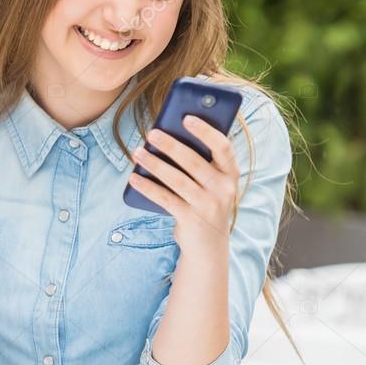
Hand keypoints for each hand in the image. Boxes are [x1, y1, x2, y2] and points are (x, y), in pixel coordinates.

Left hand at [128, 115, 239, 252]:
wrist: (209, 247)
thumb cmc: (206, 203)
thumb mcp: (211, 183)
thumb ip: (200, 161)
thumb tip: (169, 134)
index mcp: (231, 174)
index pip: (223, 147)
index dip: (206, 131)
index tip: (187, 117)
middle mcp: (224, 190)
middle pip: (194, 162)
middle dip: (171, 145)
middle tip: (152, 133)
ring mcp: (209, 206)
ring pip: (177, 180)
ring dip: (155, 164)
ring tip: (137, 152)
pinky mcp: (192, 220)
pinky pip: (166, 199)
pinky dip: (148, 187)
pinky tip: (134, 177)